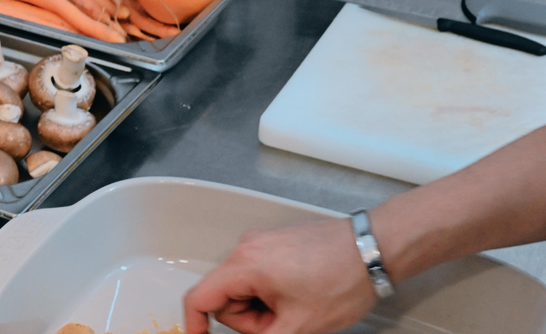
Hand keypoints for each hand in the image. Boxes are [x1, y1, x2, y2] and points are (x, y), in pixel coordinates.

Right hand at [184, 218, 377, 333]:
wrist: (373, 249)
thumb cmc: (342, 279)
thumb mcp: (297, 327)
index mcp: (244, 264)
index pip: (199, 298)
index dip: (194, 326)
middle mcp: (247, 246)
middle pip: (225, 296)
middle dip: (249, 319)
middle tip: (283, 322)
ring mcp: (262, 241)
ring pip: (243, 287)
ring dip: (263, 306)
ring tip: (297, 306)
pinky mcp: (276, 242)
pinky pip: (258, 273)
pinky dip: (271, 290)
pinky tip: (299, 293)